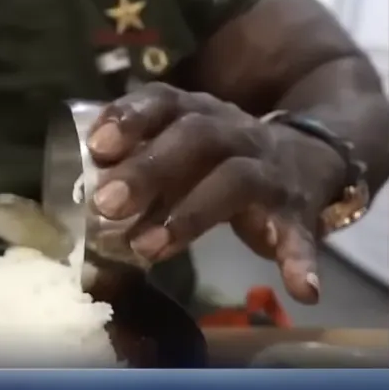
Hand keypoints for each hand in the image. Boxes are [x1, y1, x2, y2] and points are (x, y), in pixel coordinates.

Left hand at [86, 83, 347, 303]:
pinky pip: (301, 232)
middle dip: (149, 169)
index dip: (131, 118)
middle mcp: (234, 133)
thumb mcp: (177, 147)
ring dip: (192, 215)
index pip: (163, 101)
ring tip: (151, 249)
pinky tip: (300, 288)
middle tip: (107, 203)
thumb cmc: (216, 158)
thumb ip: (135, 164)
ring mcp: (268, 169)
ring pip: (236, 180)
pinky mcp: (297, 209)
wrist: (308, 157)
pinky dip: (300, 259)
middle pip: (195, 138)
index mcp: (197, 113)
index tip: (99, 146)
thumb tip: (80, 198)